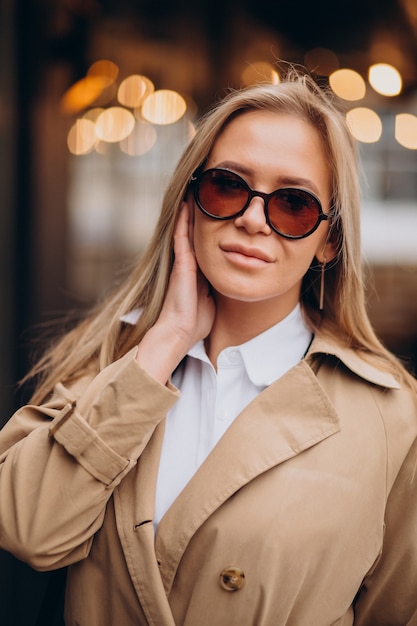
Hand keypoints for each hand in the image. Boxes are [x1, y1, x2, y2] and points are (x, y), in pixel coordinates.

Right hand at [135, 202, 214, 382]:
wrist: (181, 332)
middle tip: (203, 190)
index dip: (209, 226)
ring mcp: (183, 261)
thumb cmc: (196, 322)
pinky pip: (182, 235)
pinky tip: (187, 202)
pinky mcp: (181, 263)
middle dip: (199, 213)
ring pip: (187, 229)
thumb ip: (218, 288)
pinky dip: (184, 219)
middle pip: (195, 231)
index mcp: (199, 270)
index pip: (204, 242)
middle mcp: (189, 262)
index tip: (216, 210)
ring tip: (194, 188)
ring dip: (190, 210)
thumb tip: (231, 282)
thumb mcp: (213, 300)